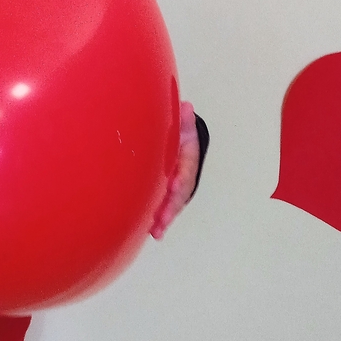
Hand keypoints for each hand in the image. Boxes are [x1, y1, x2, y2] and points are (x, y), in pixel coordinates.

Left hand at [149, 101, 200, 240]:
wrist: (179, 140)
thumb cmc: (179, 133)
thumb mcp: (183, 124)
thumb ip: (183, 119)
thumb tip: (186, 108)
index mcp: (187, 158)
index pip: (185, 170)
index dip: (181, 179)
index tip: (174, 186)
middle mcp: (183, 175)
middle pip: (180, 194)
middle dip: (171, 207)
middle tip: (162, 219)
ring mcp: (175, 186)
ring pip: (172, 204)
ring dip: (165, 218)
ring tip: (157, 232)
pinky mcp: (165, 192)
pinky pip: (164, 206)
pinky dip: (159, 220)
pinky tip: (153, 233)